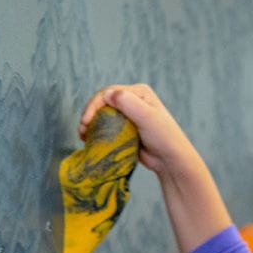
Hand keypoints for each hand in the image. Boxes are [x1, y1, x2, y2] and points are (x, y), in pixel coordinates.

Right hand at [80, 83, 196, 175]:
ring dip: (91, 123)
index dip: (94, 104)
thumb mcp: (147, 117)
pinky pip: (106, 126)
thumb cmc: (164, 137)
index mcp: (139, 92)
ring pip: (102, 114)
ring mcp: (128, 114)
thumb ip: (129, 103)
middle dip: (90, 113)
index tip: (87, 121)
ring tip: (83, 135)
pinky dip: (97, 130)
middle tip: (81, 129)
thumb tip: (108, 94)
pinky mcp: (125, 128)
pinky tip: (90, 139)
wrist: (170, 160)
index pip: (109, 92)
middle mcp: (133, 99)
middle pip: (103, 102)